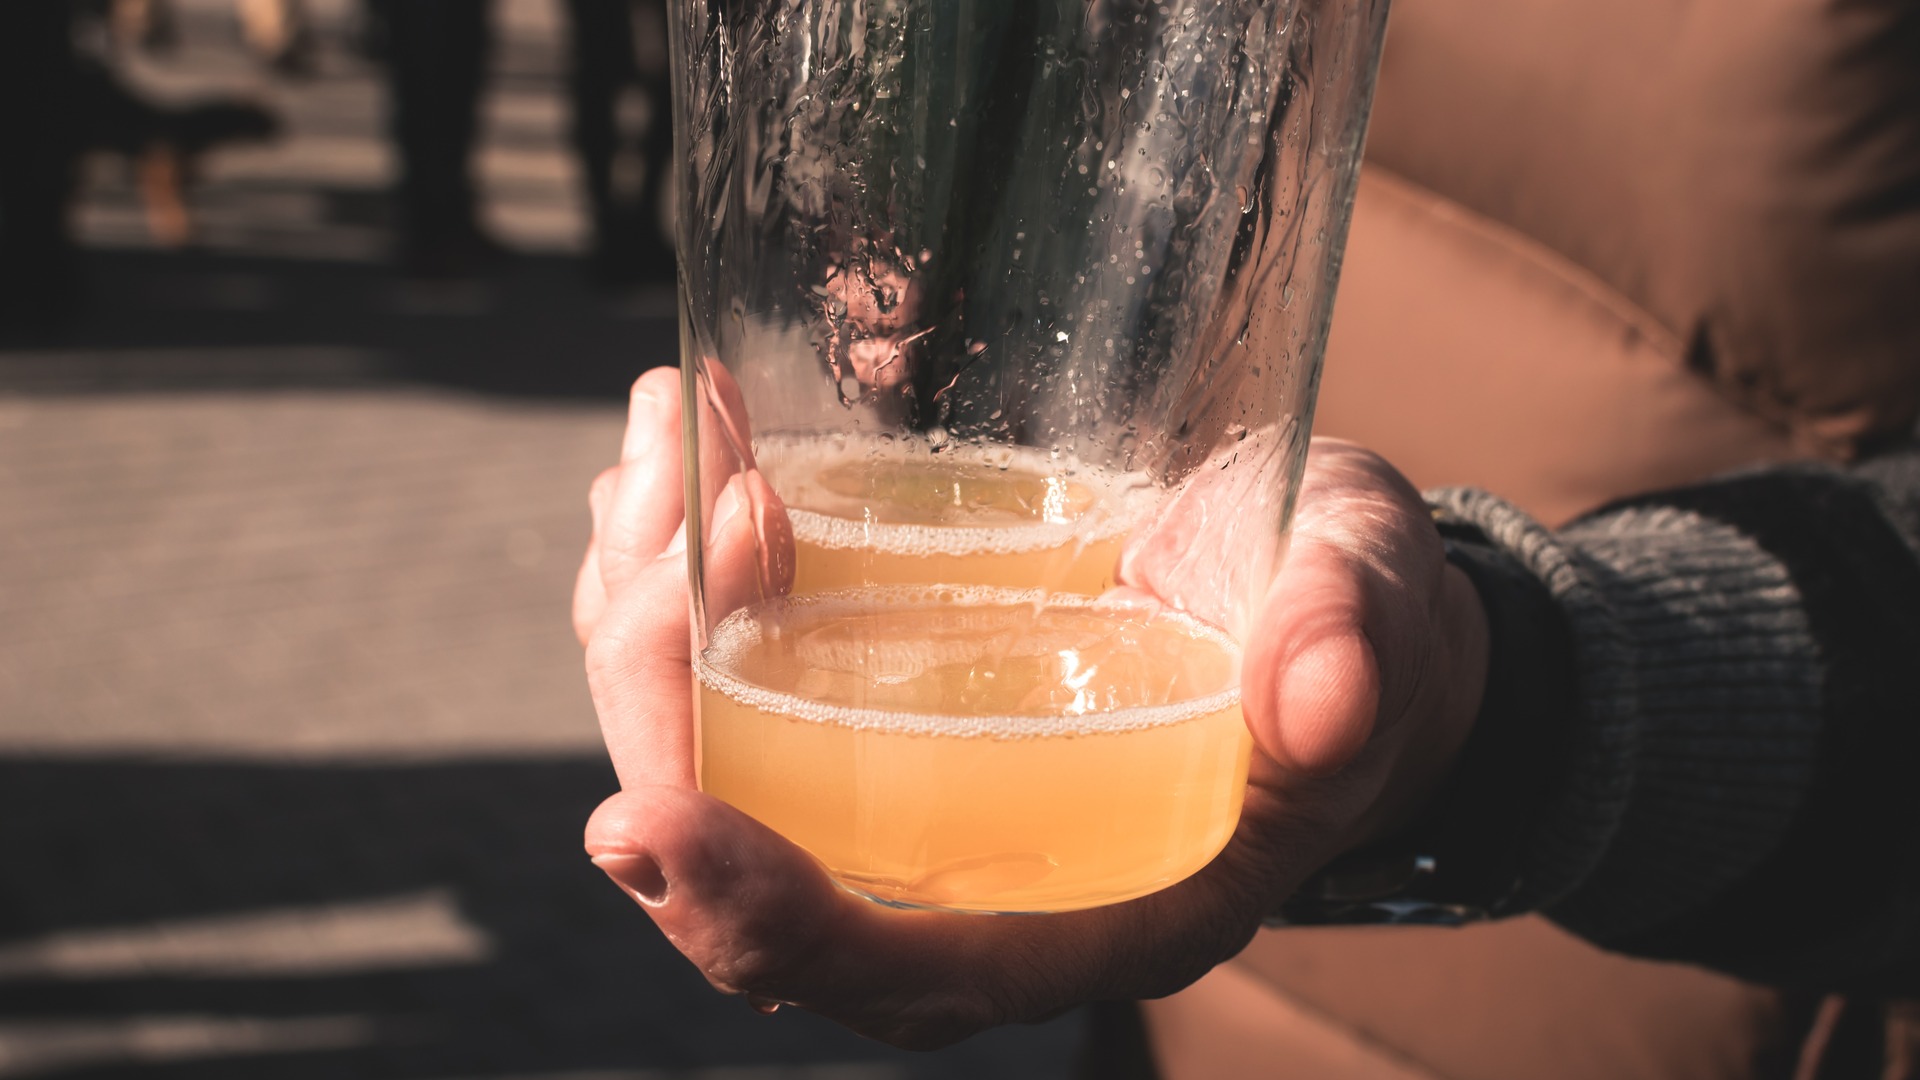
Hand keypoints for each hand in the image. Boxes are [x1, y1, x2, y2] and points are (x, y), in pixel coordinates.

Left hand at [573, 368, 1487, 1047]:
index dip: (768, 922)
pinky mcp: (890, 699)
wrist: (1329, 589)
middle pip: (764, 862)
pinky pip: (742, 673)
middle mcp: (987, 872)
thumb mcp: (1368, 604)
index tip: (647, 820)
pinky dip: (683, 571)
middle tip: (664, 524)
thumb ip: (1350, 643)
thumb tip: (1324, 697)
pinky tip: (673, 455)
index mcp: (1107, 902)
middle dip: (663, 706)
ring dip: (645, 620)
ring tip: (661, 449)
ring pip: (725, 757)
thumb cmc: (1354, 620)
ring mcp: (923, 789)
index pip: (909, 967)